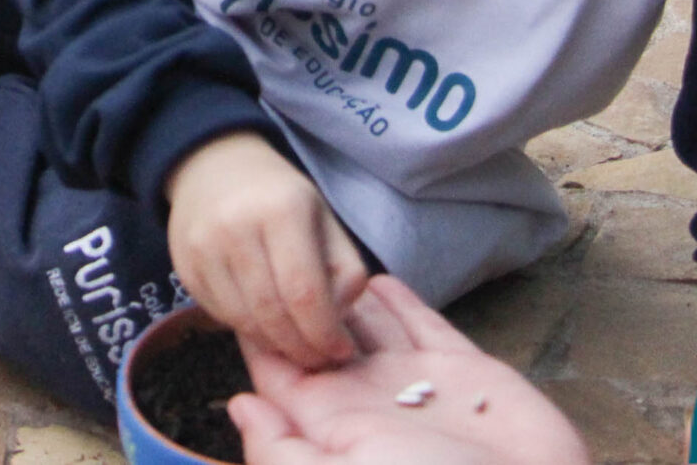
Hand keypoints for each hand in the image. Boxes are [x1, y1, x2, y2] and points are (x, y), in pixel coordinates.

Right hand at [165, 131, 369, 367]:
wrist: (214, 168)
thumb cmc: (280, 198)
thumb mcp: (324, 220)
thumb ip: (344, 269)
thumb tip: (337, 320)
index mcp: (282, 210)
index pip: (304, 291)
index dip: (324, 332)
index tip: (340, 351)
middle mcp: (237, 227)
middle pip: (272, 312)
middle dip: (300, 347)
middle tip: (318, 359)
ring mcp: (203, 247)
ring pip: (243, 320)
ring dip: (273, 344)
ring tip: (293, 344)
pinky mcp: (184, 265)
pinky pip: (219, 315)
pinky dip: (246, 328)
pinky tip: (263, 323)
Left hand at [228, 278, 588, 464]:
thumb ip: (284, 450)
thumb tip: (238, 407)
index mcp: (333, 426)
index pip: (282, 375)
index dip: (260, 335)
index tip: (233, 291)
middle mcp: (370, 402)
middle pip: (323, 340)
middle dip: (299, 302)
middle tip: (275, 251)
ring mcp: (417, 385)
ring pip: (370, 326)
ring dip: (346, 293)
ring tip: (317, 251)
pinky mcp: (463, 371)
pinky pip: (424, 325)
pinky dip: (402, 301)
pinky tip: (379, 275)